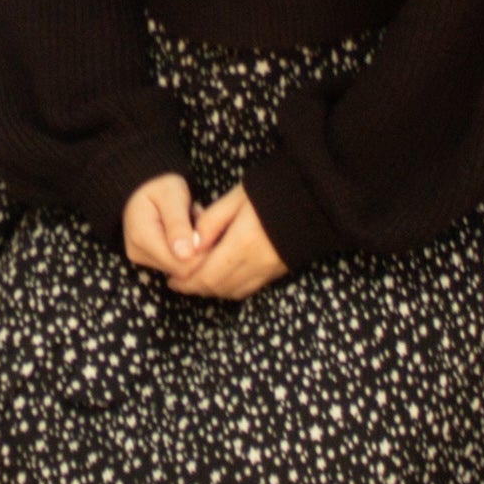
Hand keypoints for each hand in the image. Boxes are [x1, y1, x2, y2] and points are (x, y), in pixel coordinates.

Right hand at [122, 171, 211, 280]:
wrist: (142, 186)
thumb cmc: (159, 186)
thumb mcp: (172, 195)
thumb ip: (178, 224)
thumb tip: (185, 255)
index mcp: (142, 237)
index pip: (181, 265)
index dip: (202, 253)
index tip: (207, 228)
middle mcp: (138, 254)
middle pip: (182, 270)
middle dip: (199, 250)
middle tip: (199, 221)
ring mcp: (142, 259)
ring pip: (182, 269)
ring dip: (194, 250)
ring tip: (191, 224)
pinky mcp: (148, 261)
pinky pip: (177, 264)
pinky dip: (188, 251)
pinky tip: (186, 233)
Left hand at [172, 186, 284, 300]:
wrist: (311, 197)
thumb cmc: (269, 191)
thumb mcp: (234, 198)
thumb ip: (211, 222)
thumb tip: (191, 245)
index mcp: (242, 242)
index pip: (207, 275)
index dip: (187, 281)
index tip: (172, 278)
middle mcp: (257, 262)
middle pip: (218, 287)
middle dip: (195, 288)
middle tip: (178, 283)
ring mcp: (270, 270)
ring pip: (234, 291)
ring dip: (212, 290)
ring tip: (195, 281)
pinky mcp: (279, 271)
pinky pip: (250, 288)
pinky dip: (231, 288)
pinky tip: (221, 279)